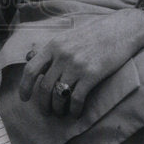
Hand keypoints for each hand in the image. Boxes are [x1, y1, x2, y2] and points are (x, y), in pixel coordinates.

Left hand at [19, 9, 143, 117]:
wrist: (120, 30)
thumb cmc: (93, 34)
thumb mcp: (66, 37)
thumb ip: (49, 49)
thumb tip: (29, 57)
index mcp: (53, 46)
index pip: (31, 68)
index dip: (25, 86)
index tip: (24, 98)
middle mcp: (62, 56)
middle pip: (45, 86)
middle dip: (43, 103)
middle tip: (45, 111)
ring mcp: (77, 65)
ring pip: (59, 95)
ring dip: (57, 108)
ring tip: (59, 113)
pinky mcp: (92, 75)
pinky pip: (77, 98)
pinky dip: (74, 110)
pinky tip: (76, 113)